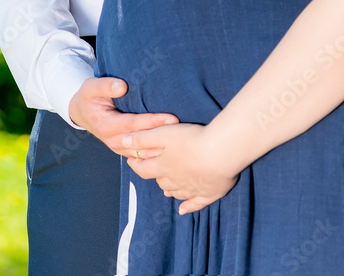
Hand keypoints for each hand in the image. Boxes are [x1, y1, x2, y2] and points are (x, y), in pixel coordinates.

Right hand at [68, 76, 178, 153]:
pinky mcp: (124, 150)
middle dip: (162, 136)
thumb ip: (106, 86)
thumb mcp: (91, 87)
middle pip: (142, 141)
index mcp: (106, 125)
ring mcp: (119, 148)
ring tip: (181, 142)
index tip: (171, 118)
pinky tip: (170, 152)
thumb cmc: (89, 97)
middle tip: (183, 131)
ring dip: (161, 148)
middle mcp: (113, 140)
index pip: (134, 125)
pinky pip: (141, 156)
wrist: (82, 112)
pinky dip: (155, 154)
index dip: (152, 122)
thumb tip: (122, 87)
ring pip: (143, 154)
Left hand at [121, 122, 238, 213]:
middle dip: (155, 175)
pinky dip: (188, 207)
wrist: (221, 152)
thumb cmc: (192, 140)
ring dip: (170, 190)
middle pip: (160, 181)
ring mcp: (192, 189)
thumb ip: (142, 138)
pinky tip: (183, 210)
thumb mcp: (163, 134)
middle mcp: (175, 181)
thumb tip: (122, 141)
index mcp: (162, 167)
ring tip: (166, 188)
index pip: (143, 170)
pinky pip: (195, 204)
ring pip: (176, 192)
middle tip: (153, 169)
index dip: (136, 165)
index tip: (132, 161)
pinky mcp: (208, 193)